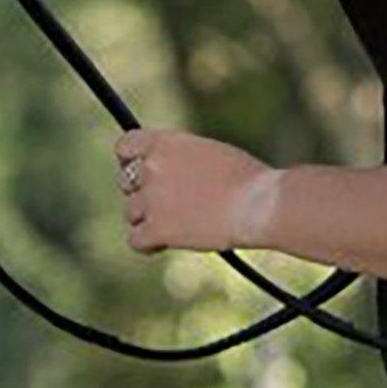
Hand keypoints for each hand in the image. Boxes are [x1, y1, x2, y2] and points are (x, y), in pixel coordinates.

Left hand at [116, 128, 281, 255]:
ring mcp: (152, 199)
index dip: (130, 161)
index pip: (125, 147)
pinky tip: (167, 244)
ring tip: (182, 225)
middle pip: (126, 184)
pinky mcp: (157, 229)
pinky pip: (136, 240)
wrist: (261, 203)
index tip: (142, 173)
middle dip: (144, 194)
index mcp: (165, 143)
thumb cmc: (248, 180)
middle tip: (170, 205)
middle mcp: (152, 167)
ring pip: (132, 213)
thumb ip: (179, 159)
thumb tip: (168, 176)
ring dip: (151, 220)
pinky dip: (150, 244)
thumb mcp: (209, 153)